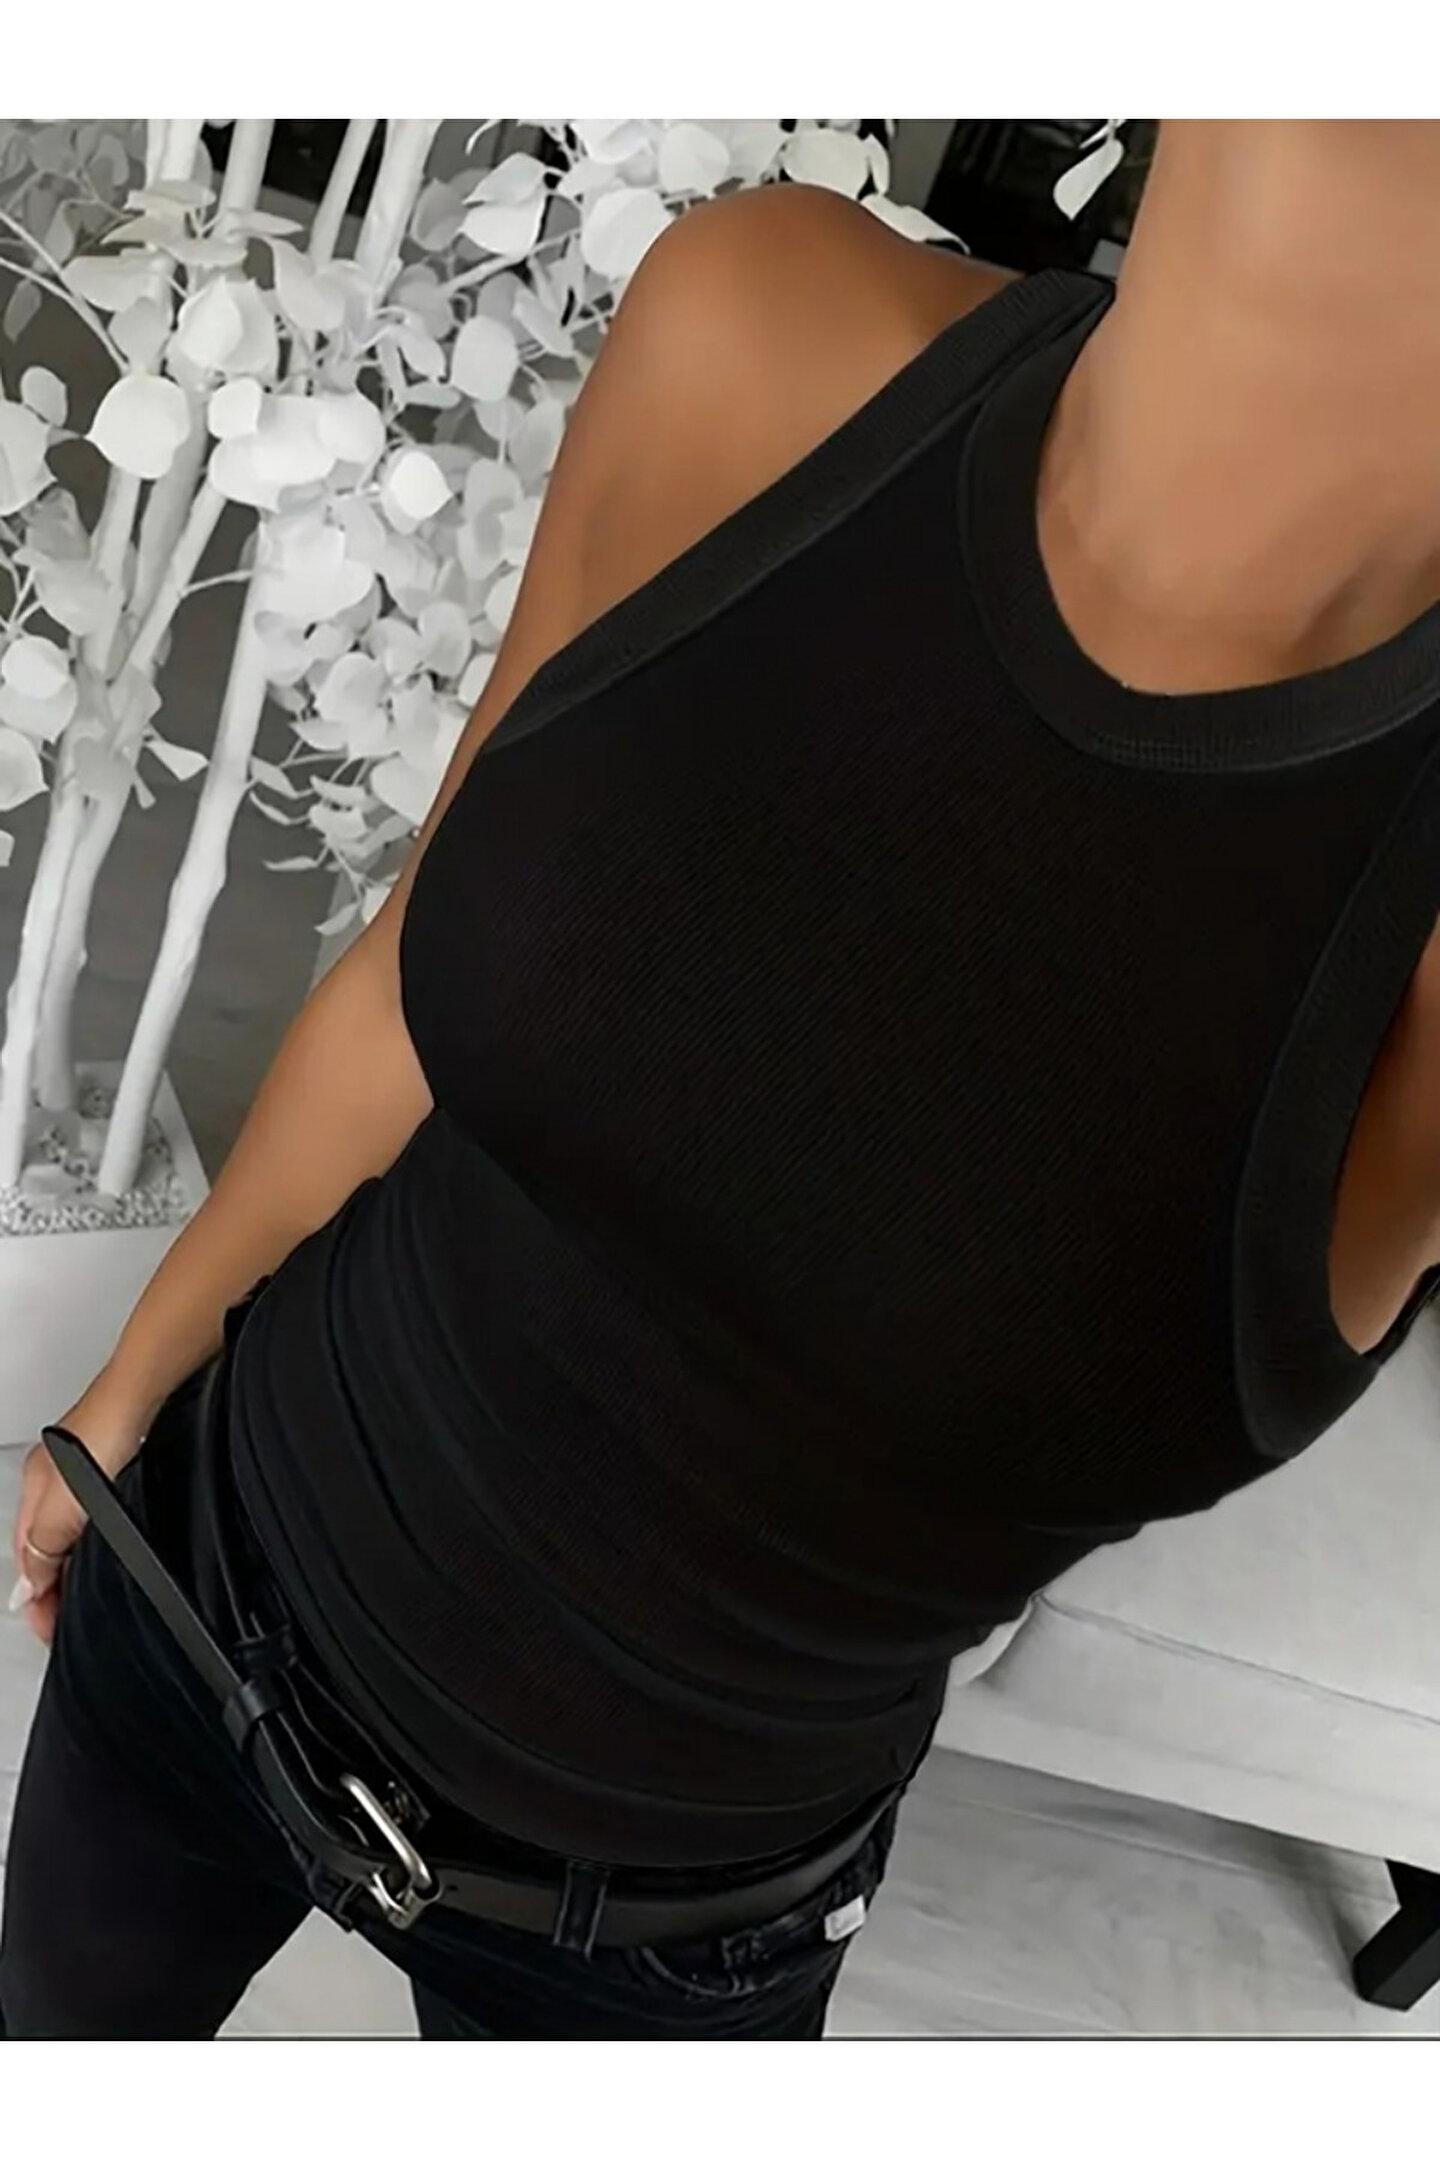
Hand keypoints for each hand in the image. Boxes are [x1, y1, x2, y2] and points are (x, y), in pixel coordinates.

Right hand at [9, 1386, 145, 1647]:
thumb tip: (28, 1585)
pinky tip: (112, 1543)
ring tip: (81, 1593)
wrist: (149, 1387)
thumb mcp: (68, 1501)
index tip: (50, 1629)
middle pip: (41, 1547)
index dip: (37, 1599)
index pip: (26, 1561)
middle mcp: (54, 1479)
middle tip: (61, 1619)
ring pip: (68, 1531)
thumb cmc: (109, 1424)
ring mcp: (84, 1469)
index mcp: (35, 1490)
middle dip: (49, 1585)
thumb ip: (46, 1544)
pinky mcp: (116, 1461)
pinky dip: (95, 1538)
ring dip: (71, 1562)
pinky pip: (95, 1513)